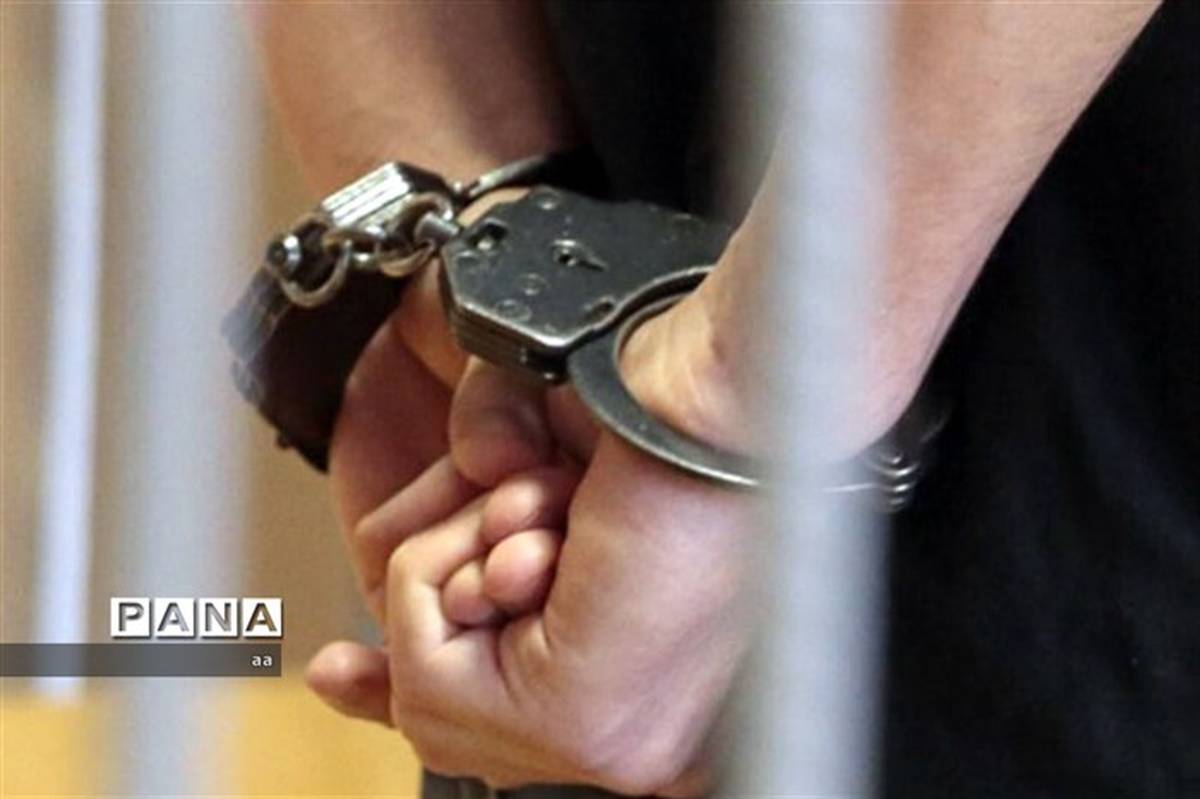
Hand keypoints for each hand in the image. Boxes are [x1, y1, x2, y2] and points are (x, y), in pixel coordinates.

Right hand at [309, 283, 759, 795]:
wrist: (713, 391)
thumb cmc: (645, 418)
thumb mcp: (525, 488)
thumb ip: (463, 538)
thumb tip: (384, 570)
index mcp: (631, 688)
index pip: (486, 728)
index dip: (397, 690)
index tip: (336, 671)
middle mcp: (627, 734)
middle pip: (433, 706)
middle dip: (436, 574)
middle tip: (520, 512)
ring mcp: (606, 743)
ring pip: (420, 683)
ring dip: (461, 557)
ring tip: (552, 510)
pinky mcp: (578, 725)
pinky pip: (424, 664)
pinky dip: (450, 565)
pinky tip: (545, 534)